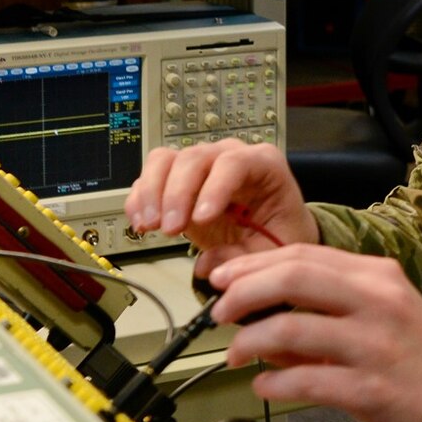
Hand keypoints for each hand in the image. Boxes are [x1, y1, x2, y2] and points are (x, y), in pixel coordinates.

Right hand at [124, 141, 318, 275]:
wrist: (272, 234)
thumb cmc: (280, 234)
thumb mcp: (276, 252)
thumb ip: (246, 258)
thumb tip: (208, 265)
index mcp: (263, 165)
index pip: (234, 163)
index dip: (214, 188)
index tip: (200, 219)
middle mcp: (229, 157)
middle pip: (194, 158)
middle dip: (177, 194)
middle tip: (170, 230)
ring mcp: (201, 166)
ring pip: (166, 160)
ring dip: (152, 192)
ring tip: (150, 226)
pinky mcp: (178, 180)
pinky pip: (151, 176)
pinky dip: (141, 198)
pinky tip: (141, 223)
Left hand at [208, 245, 421, 421]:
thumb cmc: (417, 355)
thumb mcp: (379, 311)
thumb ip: (326, 305)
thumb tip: (263, 310)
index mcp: (377, 276)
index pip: (303, 254)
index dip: (253, 264)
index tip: (222, 276)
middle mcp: (377, 303)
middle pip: (293, 279)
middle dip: (244, 292)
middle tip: (220, 311)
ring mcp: (374, 346)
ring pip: (291, 330)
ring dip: (250, 342)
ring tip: (236, 353)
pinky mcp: (371, 390)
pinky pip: (307, 380)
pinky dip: (274, 383)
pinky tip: (263, 386)